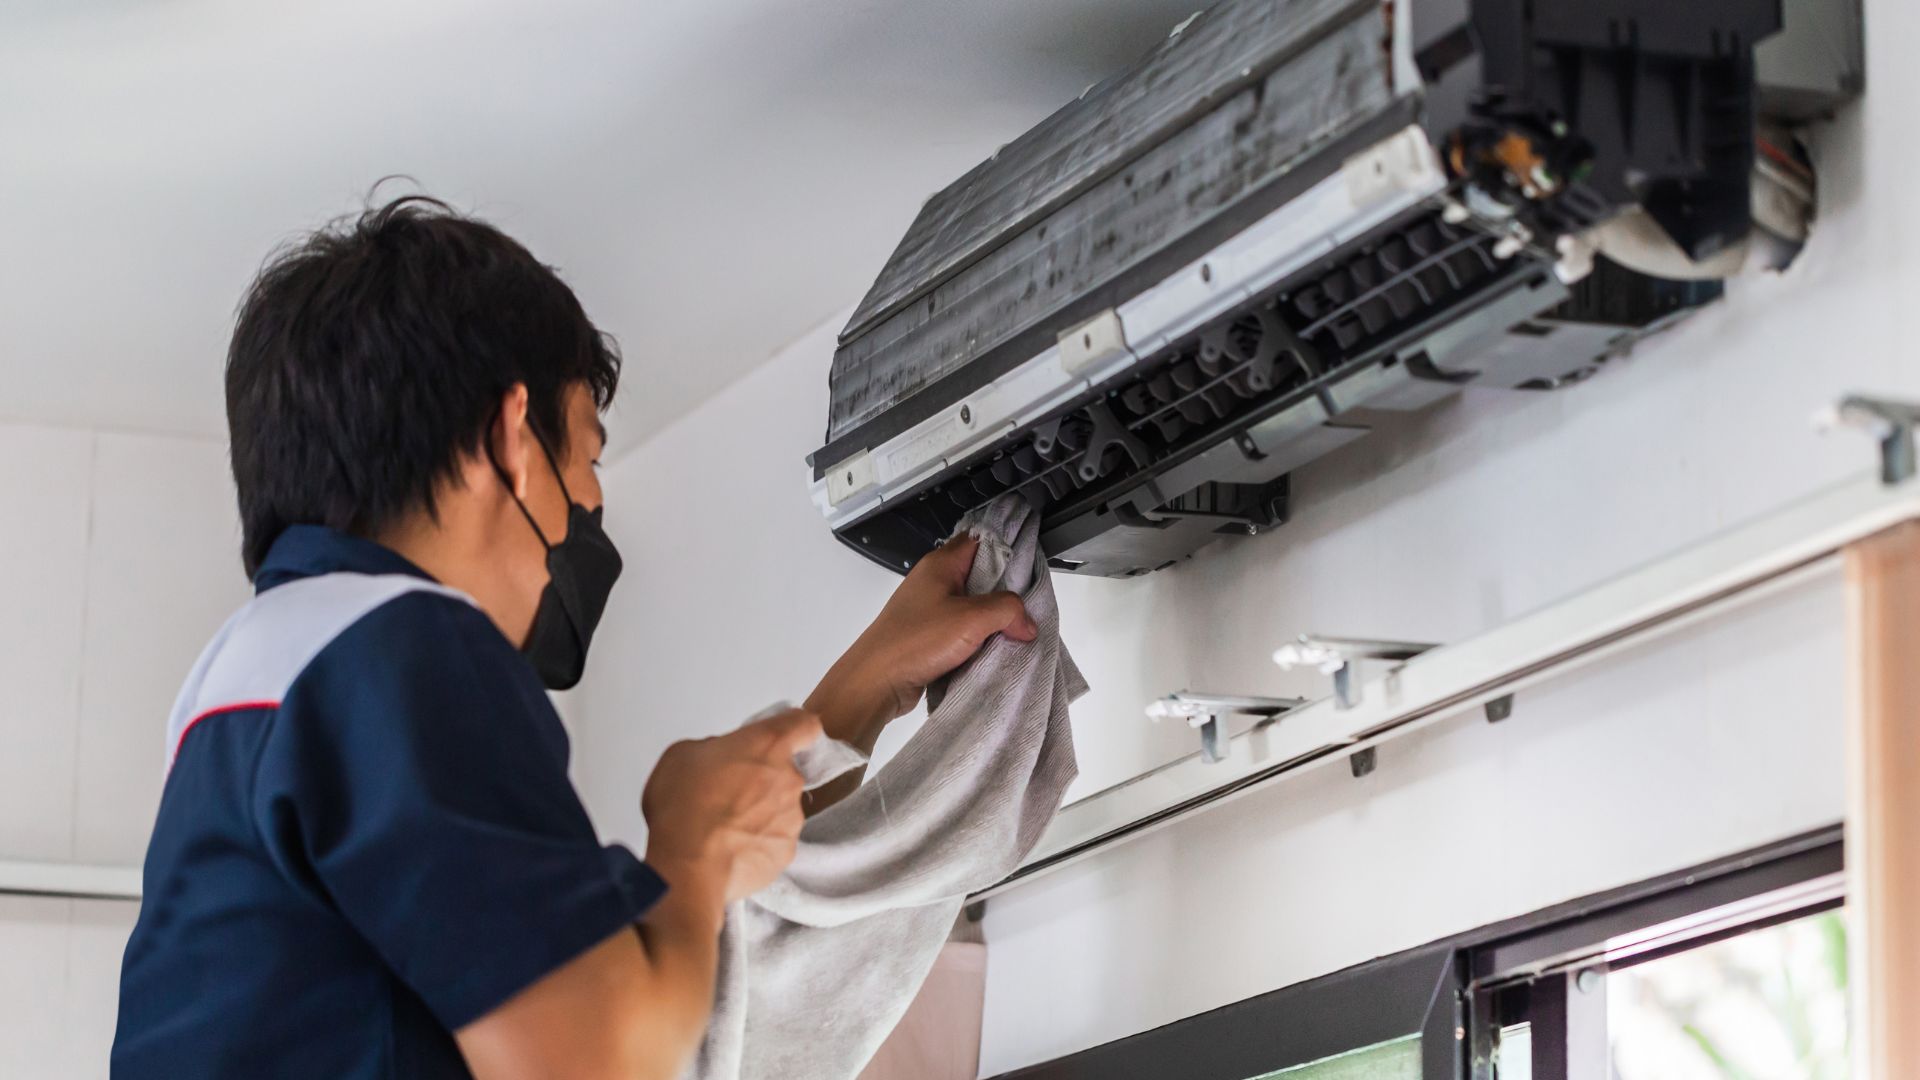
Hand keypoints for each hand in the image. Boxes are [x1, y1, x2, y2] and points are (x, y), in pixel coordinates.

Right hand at [640, 708, 820, 904]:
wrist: (688, 868)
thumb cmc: (683, 809)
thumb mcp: (682, 754)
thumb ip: (713, 747)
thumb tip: (719, 758)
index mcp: (767, 745)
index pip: (804, 724)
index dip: (794, 729)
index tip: (779, 736)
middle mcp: (788, 779)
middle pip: (785, 771)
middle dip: (761, 779)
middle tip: (727, 792)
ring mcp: (792, 817)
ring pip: (780, 808)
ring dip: (758, 813)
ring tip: (723, 827)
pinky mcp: (787, 851)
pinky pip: (775, 840)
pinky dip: (758, 842)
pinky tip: (729, 849)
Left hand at [808, 533, 1037, 746]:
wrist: (877, 681)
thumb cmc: (912, 641)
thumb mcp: (972, 618)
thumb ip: (1008, 610)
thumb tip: (1026, 621)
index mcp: (940, 564)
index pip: (981, 541)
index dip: (1006, 549)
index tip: (1028, 567)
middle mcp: (933, 582)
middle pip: (980, 577)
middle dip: (1003, 593)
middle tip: (1022, 608)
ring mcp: (929, 609)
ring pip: (972, 606)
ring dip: (990, 621)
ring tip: (1008, 633)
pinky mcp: (928, 635)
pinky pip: (961, 631)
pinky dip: (976, 640)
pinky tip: (987, 651)